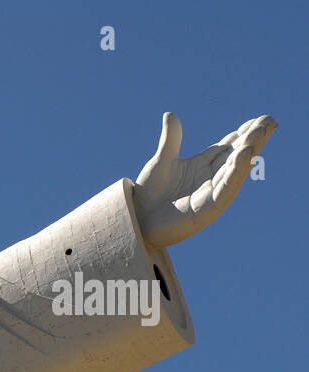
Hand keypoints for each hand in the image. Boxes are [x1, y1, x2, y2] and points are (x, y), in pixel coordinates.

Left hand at [134, 112, 275, 248]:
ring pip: (235, 170)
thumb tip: (170, 114)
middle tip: (269, 120)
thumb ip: (170, 140)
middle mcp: (210, 178)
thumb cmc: (149, 194)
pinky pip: (225, 189)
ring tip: (259, 133)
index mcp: (202, 166)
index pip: (227, 147)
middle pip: (236, 155)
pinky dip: (236, 172)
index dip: (242, 134)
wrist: (138, 222)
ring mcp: (211, 194)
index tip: (258, 120)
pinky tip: (244, 155)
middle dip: (253, 139)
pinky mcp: (207, 209)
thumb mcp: (161, 162)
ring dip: (248, 151)